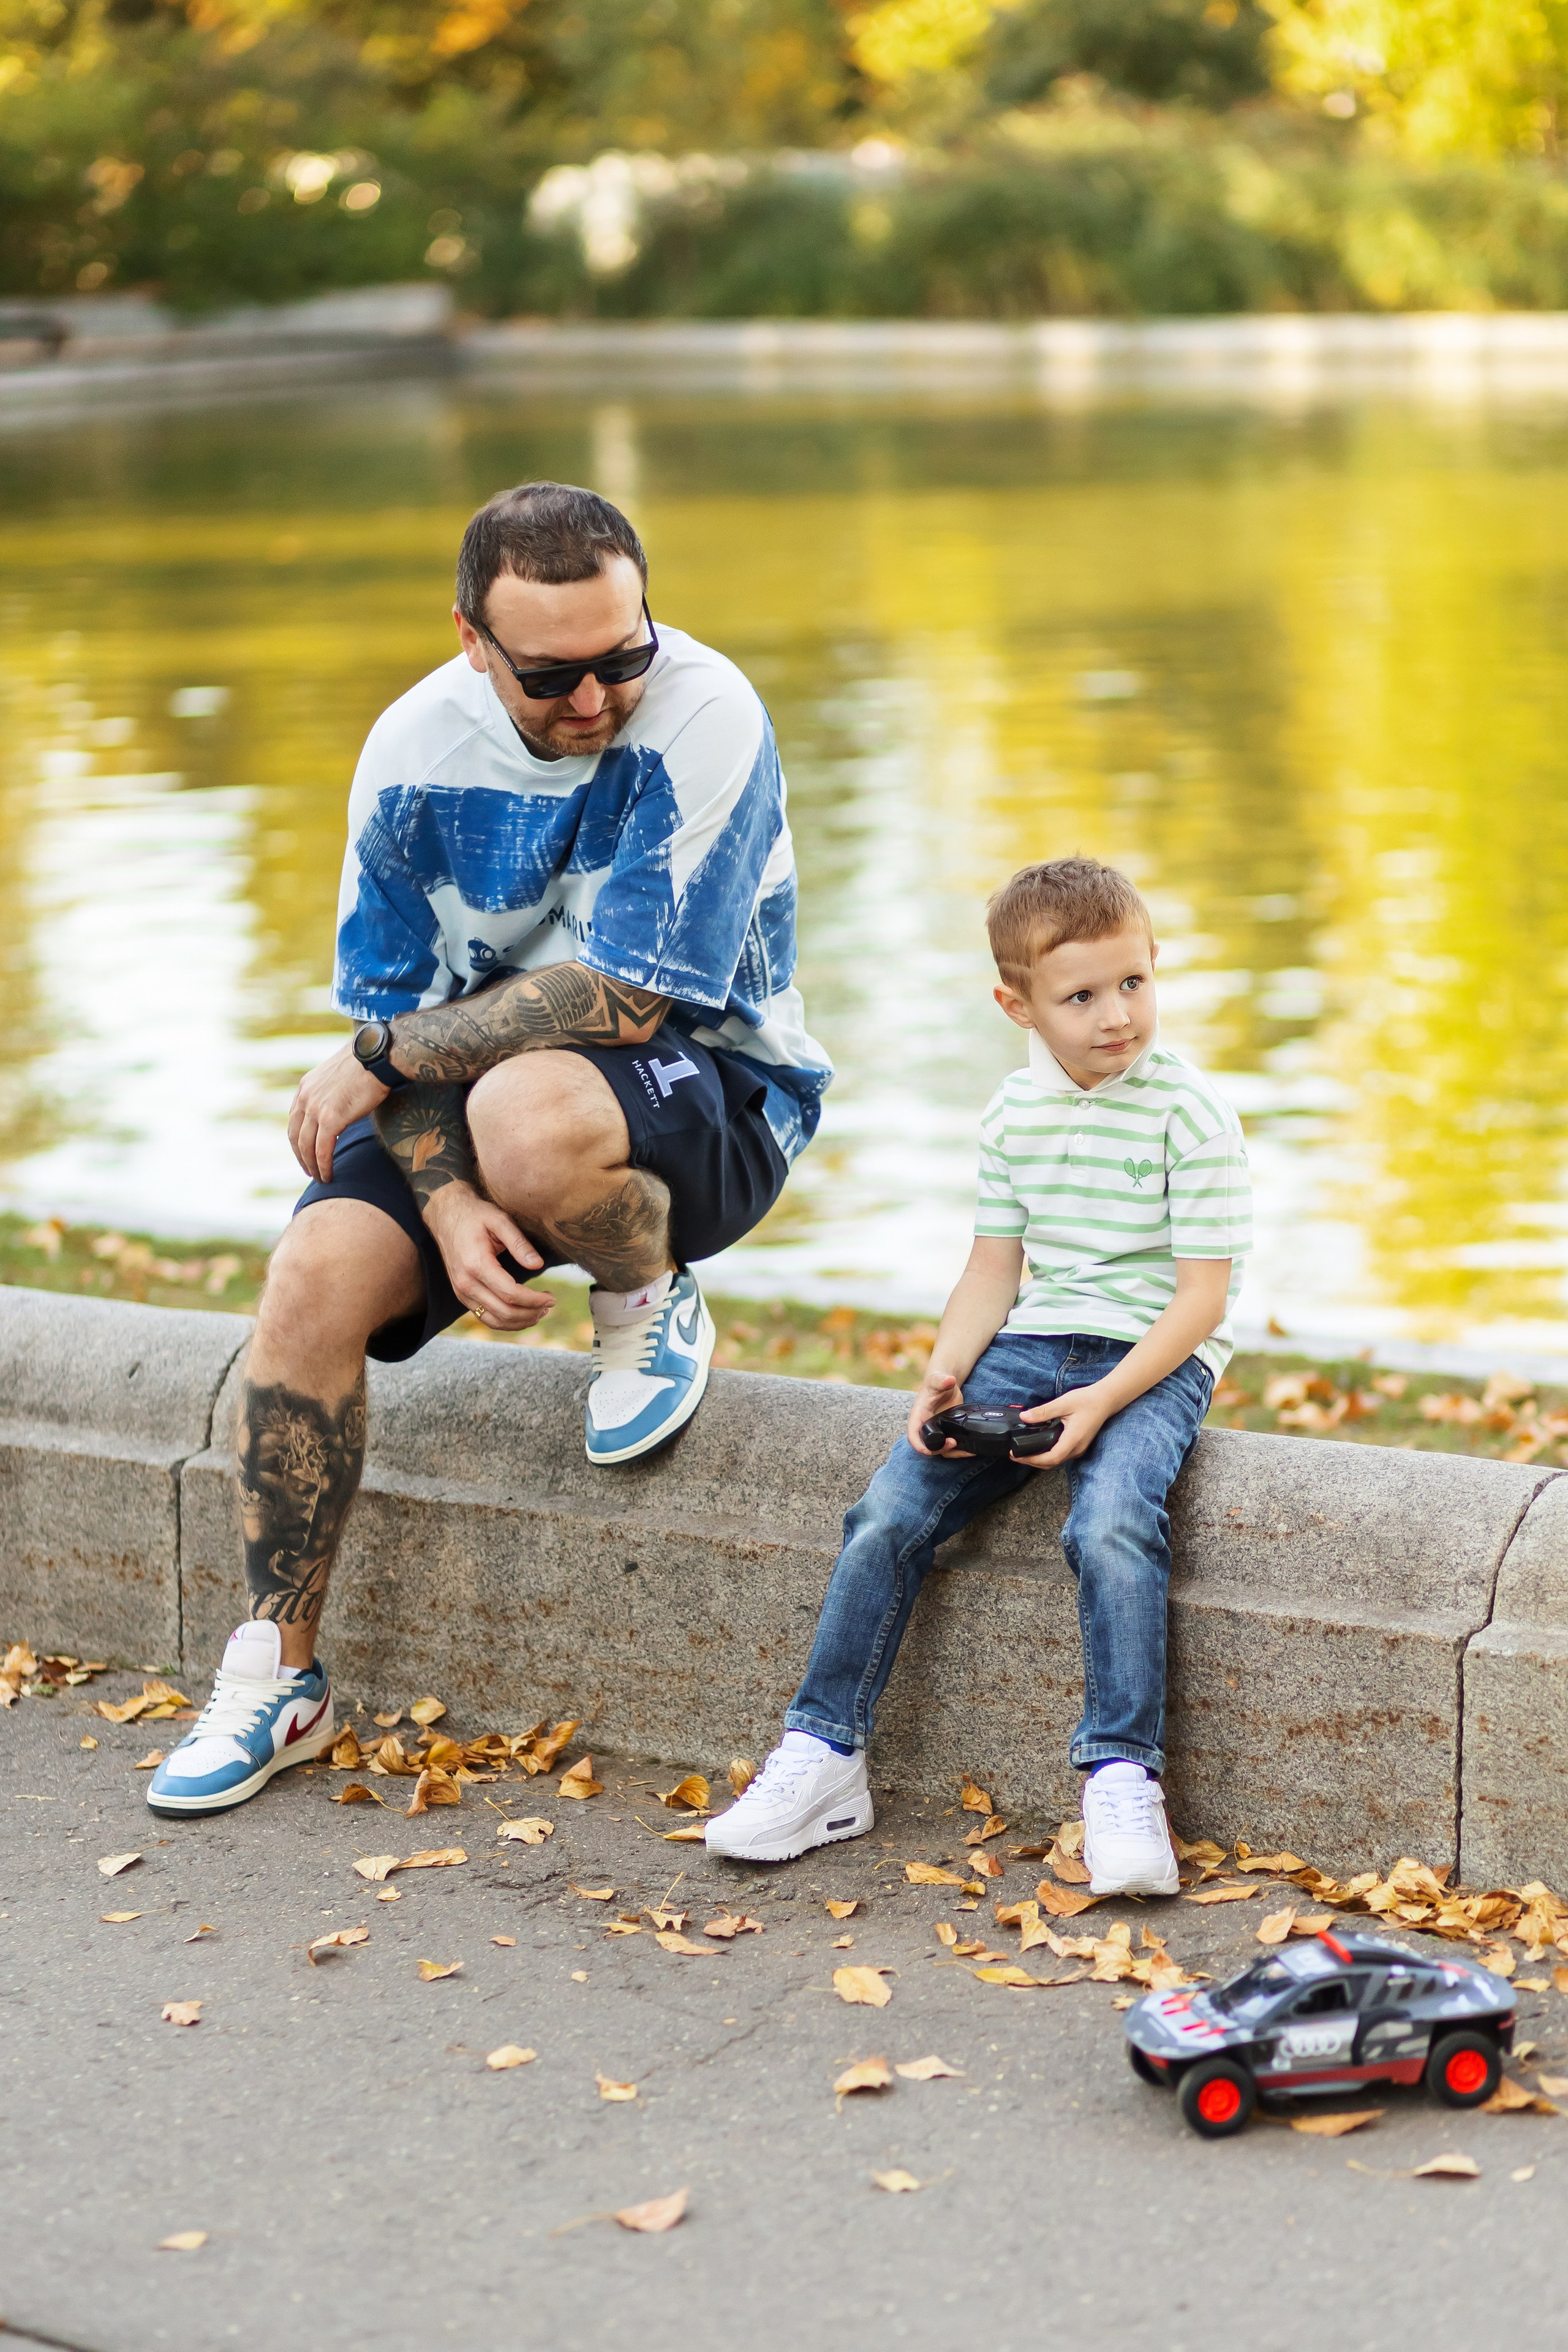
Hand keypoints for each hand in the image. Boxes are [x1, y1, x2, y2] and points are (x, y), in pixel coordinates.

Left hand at [288, 1044, 387, 1182]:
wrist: (377, 1058)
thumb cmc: (367, 1065)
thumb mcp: (339, 1077)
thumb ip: (332, 1093)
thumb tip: (340, 1106)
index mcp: (305, 1087)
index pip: (294, 1120)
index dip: (298, 1140)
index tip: (305, 1152)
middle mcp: (305, 1098)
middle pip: (296, 1136)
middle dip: (301, 1157)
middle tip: (310, 1172)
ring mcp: (316, 1108)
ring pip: (306, 1146)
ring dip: (312, 1166)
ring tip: (320, 1178)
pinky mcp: (330, 1119)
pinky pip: (322, 1150)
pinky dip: (324, 1166)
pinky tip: (329, 1175)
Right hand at [422, 1186, 553, 1330]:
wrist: (445, 1216)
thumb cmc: (474, 1215)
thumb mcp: (499, 1220)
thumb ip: (519, 1243)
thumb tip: (538, 1265)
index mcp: (476, 1264)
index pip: (510, 1293)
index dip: (534, 1300)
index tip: (551, 1297)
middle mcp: (466, 1283)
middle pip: (504, 1312)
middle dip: (531, 1312)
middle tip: (550, 1305)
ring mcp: (461, 1292)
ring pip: (494, 1320)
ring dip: (520, 1321)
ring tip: (540, 1312)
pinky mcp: (462, 1295)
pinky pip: (485, 1317)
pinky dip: (506, 1321)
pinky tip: (522, 1313)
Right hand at [907, 1366, 968, 1455]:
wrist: (946, 1383)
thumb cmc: (937, 1382)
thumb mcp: (937, 1380)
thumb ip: (941, 1380)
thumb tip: (949, 1380)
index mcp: (918, 1417)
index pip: (913, 1436)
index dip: (919, 1446)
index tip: (928, 1451)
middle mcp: (925, 1427)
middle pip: (928, 1446)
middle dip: (940, 1450)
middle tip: (953, 1442)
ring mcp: (937, 1431)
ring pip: (941, 1450)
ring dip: (952, 1452)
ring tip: (966, 1449)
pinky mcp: (947, 1432)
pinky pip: (950, 1446)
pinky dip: (959, 1450)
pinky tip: (970, 1450)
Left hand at [1015, 1382, 1111, 1468]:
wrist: (1106, 1400)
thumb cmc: (1087, 1400)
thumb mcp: (1063, 1403)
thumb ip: (1043, 1411)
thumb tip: (1024, 1416)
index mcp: (1073, 1439)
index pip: (1051, 1458)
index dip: (1032, 1459)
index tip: (1016, 1454)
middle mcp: (1076, 1448)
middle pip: (1051, 1463)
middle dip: (1031, 1462)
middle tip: (1014, 1455)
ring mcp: (1078, 1448)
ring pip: (1056, 1461)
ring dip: (1038, 1460)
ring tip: (1022, 1452)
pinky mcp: (1078, 1445)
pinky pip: (1060, 1455)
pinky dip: (1047, 1455)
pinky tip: (1037, 1447)